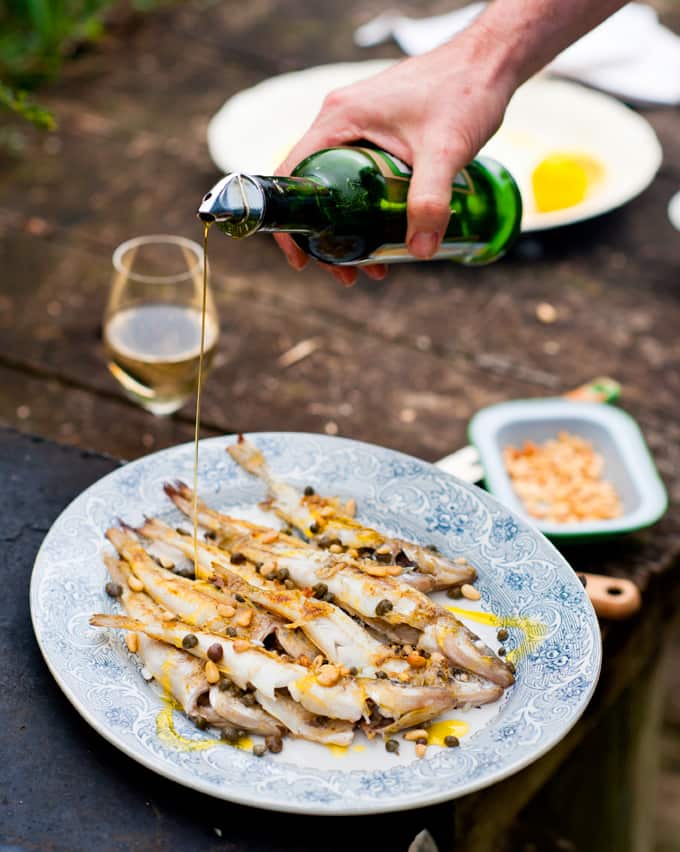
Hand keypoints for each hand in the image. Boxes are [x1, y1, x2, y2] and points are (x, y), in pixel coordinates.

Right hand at [274, 24, 514, 285]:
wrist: (490, 63)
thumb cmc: (465, 91)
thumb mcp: (445, 150)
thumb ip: (430, 200)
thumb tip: (419, 251)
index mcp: (338, 118)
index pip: (293, 175)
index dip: (291, 224)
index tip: (304, 261)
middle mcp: (339, 120)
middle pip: (314, 189)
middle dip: (326, 237)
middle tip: (347, 273)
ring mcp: (357, 125)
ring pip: (336, 186)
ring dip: (348, 228)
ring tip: (371, 265)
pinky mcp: (377, 131)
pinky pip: (355, 176)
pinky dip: (363, 209)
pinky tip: (386, 233)